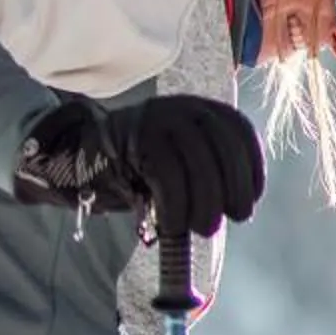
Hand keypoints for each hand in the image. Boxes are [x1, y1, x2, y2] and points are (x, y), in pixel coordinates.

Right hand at [14, 93, 264, 236]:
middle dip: (232, 188)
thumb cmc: (141, 171)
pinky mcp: (136, 136)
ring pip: (198, 160)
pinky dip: (176, 205)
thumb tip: (239, 209)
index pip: (239, 132)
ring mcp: (158, 117)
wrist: (84, 159)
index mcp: (202, 109)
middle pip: (223, 146)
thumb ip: (211, 174)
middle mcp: (184, 106)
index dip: (251, 169)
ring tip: (202, 228)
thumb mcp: (183, 165)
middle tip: (230, 220)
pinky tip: (173, 224)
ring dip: (206, 202)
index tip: (249, 201)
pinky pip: (167, 173)